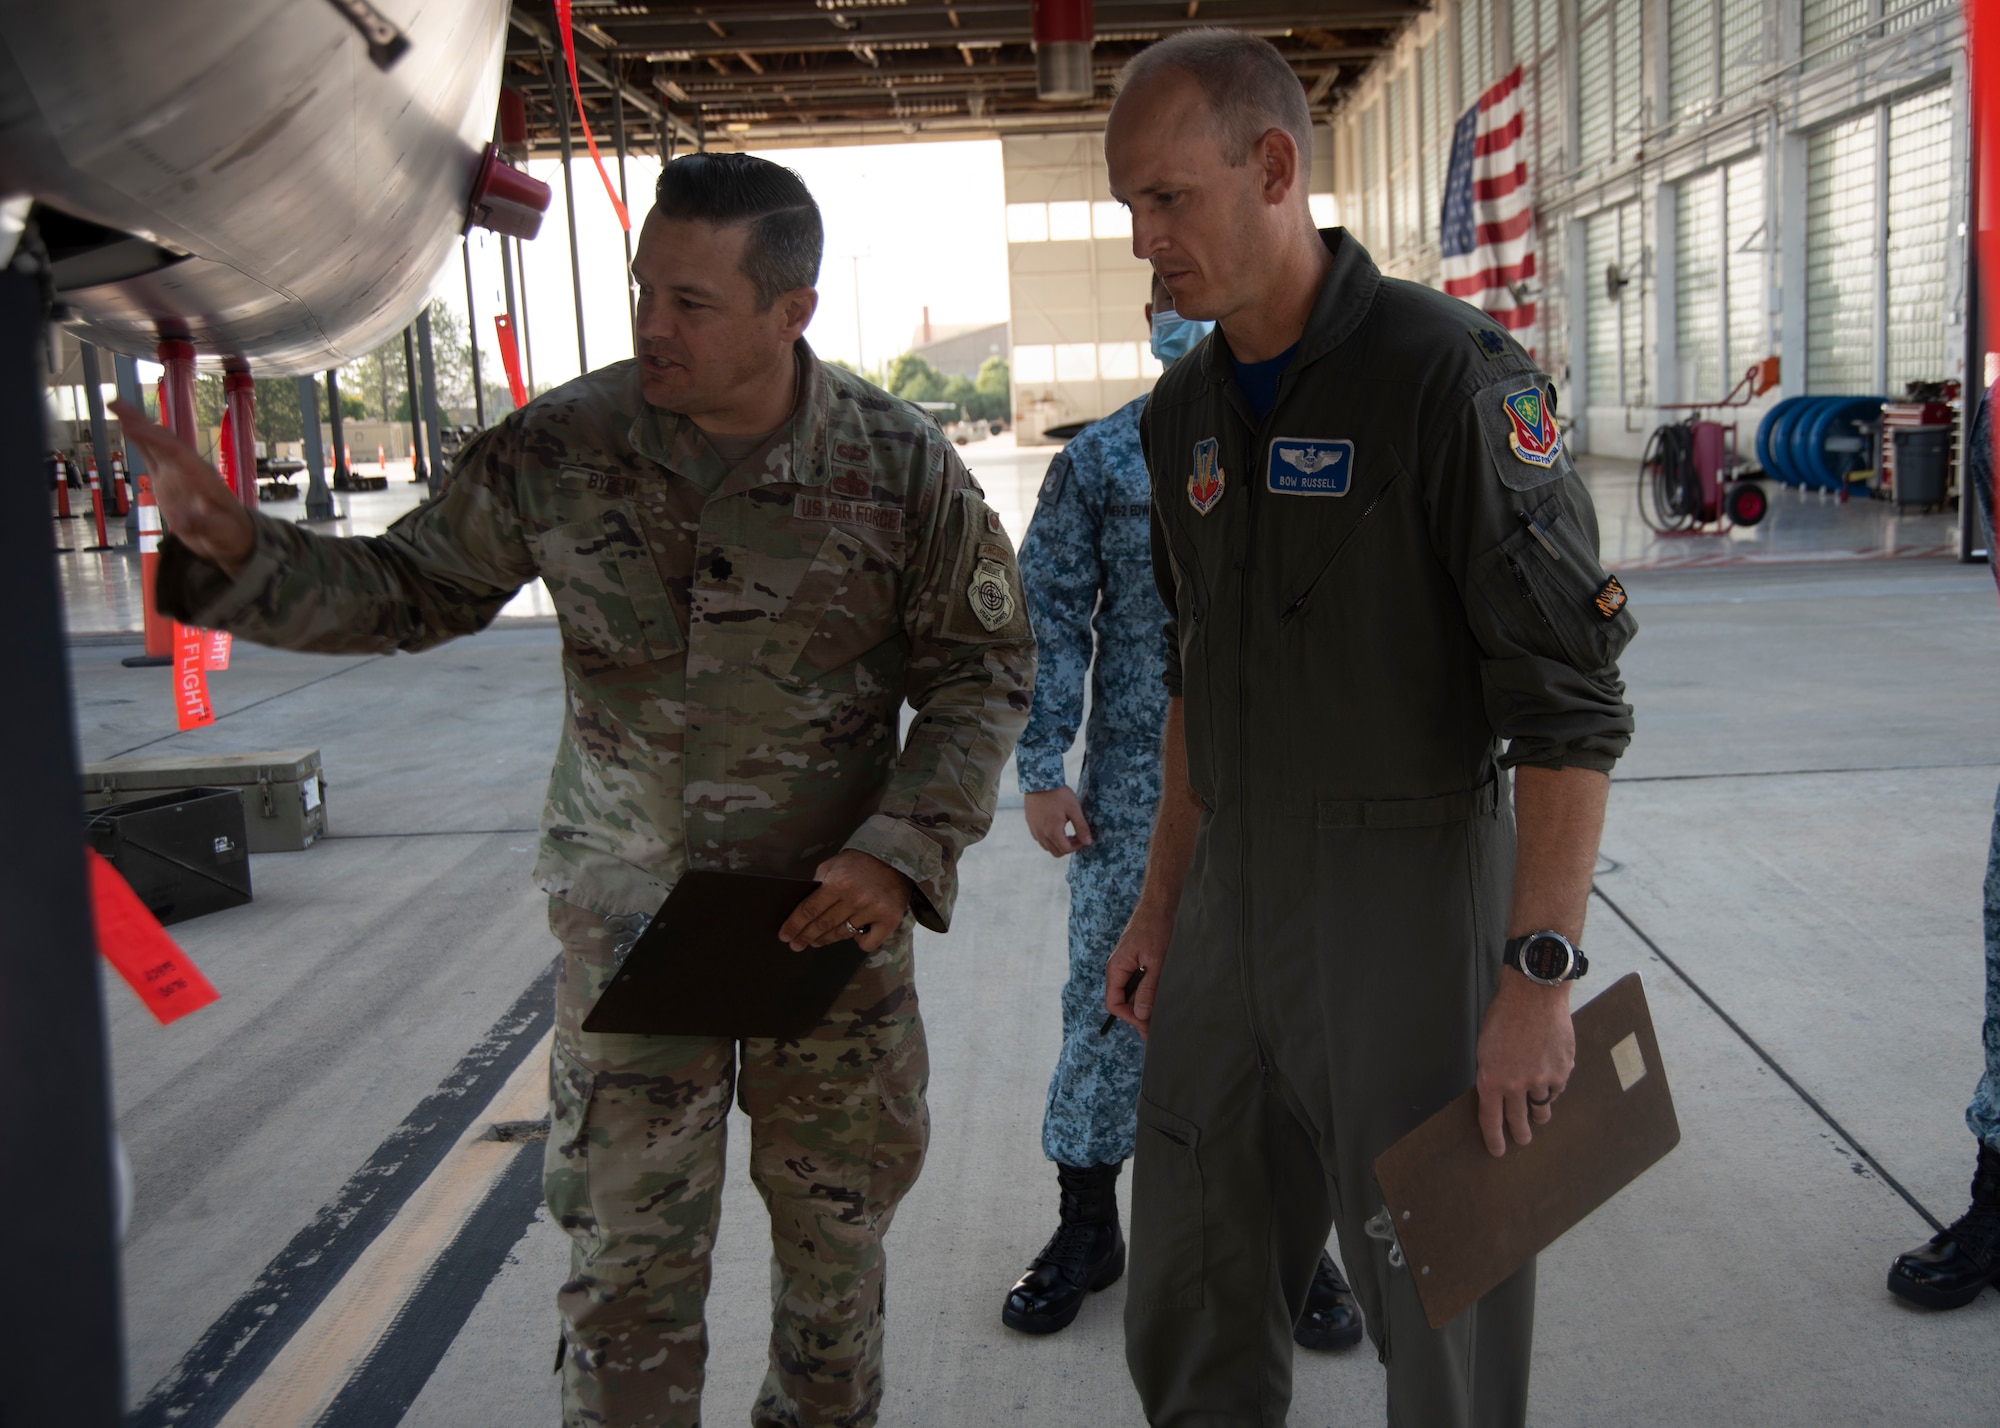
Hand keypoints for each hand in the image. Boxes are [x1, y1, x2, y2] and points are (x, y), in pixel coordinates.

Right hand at [110, 399, 255, 575]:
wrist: (233, 537)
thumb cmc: (231, 535)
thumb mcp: (221, 534)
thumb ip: (204, 526)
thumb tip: (184, 522)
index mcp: (202, 478)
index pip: (176, 453)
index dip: (154, 440)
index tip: (132, 427)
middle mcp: (189, 470)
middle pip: (164, 440)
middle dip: (141, 422)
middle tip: (115, 403)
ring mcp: (178, 473)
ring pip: (156, 444)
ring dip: (136, 424)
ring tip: (115, 405)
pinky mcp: (169, 480)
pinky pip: (152, 456)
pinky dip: (139, 441)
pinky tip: (126, 428)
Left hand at [780, 851, 912, 953]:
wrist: (897, 857)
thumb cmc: (861, 861)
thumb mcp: (834, 864)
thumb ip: (819, 882)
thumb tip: (803, 907)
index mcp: (839, 882)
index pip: (810, 909)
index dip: (794, 925)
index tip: (785, 936)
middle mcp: (855, 898)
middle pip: (823, 925)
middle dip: (806, 937)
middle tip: (796, 945)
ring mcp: (873, 910)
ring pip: (843, 934)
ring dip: (828, 939)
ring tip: (818, 940)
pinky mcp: (889, 920)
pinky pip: (867, 942)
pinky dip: (859, 941)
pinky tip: (856, 933)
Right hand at [1024, 787, 1092, 856]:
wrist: (1039, 780)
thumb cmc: (1058, 794)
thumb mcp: (1074, 809)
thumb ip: (1081, 827)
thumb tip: (1088, 842)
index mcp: (1053, 832)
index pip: (1066, 849)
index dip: (1077, 846)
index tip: (1082, 836)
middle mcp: (1041, 834)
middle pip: (1056, 852)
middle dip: (1068, 847)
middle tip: (1075, 836)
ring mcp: (1034, 830)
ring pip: (1047, 847)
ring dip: (1058, 844)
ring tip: (1066, 832)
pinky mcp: (1030, 824)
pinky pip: (1040, 839)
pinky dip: (1049, 838)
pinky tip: (1055, 826)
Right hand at [1103, 901, 1172, 1040]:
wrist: (1162, 903)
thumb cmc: (1157, 927)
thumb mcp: (1155, 961)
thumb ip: (1147, 989)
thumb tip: (1141, 1015)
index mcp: (1116, 969)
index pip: (1114, 1003)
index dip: (1130, 1017)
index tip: (1148, 1024)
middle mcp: (1119, 969)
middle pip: (1124, 1000)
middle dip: (1140, 1014)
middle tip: (1160, 1027)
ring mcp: (1129, 964)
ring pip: (1134, 992)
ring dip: (1147, 1002)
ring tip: (1165, 1013)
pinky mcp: (1140, 960)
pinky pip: (1141, 982)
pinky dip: (1151, 991)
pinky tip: (1165, 996)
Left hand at [1474, 970, 1575, 1156]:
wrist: (1534, 996)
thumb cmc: (1505, 1015)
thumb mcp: (1485, 1046)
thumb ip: (1492, 1073)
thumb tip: (1498, 1093)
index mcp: (1491, 1079)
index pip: (1491, 1120)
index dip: (1495, 1139)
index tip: (1498, 1151)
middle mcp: (1516, 1085)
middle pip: (1519, 1121)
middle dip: (1520, 1135)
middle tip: (1522, 1141)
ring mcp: (1542, 1080)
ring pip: (1541, 1109)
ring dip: (1539, 1113)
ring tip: (1538, 1116)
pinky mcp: (1563, 1072)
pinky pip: (1558, 1089)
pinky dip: (1553, 1087)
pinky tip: (1550, 1080)